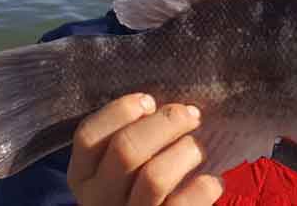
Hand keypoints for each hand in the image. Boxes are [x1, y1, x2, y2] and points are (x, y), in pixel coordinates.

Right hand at [67, 93, 223, 204]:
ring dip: (184, 152)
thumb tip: (169, 105)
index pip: (88, 135)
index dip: (120, 111)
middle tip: (190, 115)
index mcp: (84, 174)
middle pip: (126, 150)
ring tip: (198, 149)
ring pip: (155, 177)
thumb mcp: (120, 163)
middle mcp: (99, 199)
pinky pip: (182, 205)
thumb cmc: (140, 180)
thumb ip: (132, 134)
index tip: (149, 101)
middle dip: (165, 123)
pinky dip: (203, 187)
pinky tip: (212, 181)